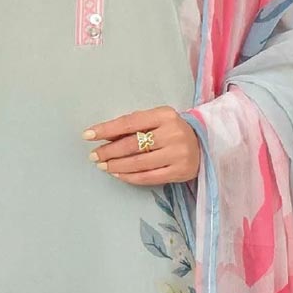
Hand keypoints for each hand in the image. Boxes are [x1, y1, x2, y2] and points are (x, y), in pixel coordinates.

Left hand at [82, 105, 200, 184]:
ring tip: (102, 165)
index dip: (106, 129)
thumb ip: (134, 126)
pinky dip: (129, 176)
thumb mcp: (157, 120)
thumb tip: (104, 137)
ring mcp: (178, 154)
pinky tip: (117, 174)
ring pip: (138, 163)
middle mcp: (172, 133)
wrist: (204, 144)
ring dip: (116, 165)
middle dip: (109, 151)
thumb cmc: (172, 130)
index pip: (129, 122)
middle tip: (94, 156)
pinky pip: (148, 177)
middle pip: (132, 144)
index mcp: (165, 114)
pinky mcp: (180, 172)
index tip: (88, 135)